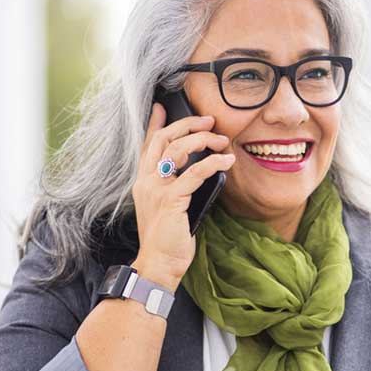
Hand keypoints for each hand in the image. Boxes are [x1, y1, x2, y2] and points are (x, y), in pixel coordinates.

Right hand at [131, 102, 235, 282]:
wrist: (158, 264)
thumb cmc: (167, 240)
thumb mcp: (169, 208)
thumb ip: (176, 188)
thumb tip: (197, 173)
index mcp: (144, 182)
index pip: (148, 145)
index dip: (155, 124)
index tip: (161, 106)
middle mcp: (147, 181)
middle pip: (164, 140)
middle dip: (187, 124)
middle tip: (209, 120)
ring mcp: (157, 189)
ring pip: (178, 150)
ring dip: (203, 140)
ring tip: (222, 141)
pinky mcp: (171, 200)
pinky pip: (194, 173)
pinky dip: (213, 163)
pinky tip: (226, 161)